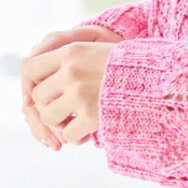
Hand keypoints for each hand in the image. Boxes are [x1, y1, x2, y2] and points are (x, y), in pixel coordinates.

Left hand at [20, 26, 122, 150]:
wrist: (156, 75)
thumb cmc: (128, 64)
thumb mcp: (96, 50)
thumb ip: (71, 61)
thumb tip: (42, 84)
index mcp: (71, 51)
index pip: (32, 68)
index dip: (35, 82)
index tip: (48, 91)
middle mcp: (71, 71)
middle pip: (38, 96)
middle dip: (49, 106)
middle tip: (64, 110)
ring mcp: (80, 93)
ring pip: (49, 117)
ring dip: (60, 123)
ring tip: (74, 122)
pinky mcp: (91, 114)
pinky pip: (69, 134)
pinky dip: (76, 137)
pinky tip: (87, 132)